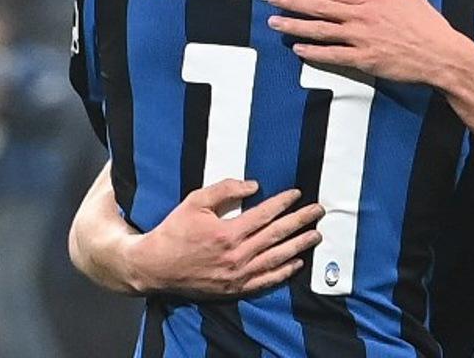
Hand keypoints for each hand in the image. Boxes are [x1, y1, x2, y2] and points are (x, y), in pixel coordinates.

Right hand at [125, 180, 323, 297]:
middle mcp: (236, 255)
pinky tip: (297, 263)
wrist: (155, 267)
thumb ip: (224, 190)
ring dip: (299, 246)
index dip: (283, 203)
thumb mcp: (194, 202)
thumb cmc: (174, 231)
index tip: (297, 194)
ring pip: (276, 258)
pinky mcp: (234, 288)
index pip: (265, 214)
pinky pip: (265, 280)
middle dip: (300, 221)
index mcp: (228, 232)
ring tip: (316, 235)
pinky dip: (283, 272)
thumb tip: (253, 185)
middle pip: (276, 235)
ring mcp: (237, 274)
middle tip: (318, 212)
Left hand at [266, 0, 469, 83]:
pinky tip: (298, 50)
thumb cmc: (427, 23)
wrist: (440, 53)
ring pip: (321, 30)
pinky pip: (333, 55)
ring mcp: (361, 38)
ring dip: (295, 26)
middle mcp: (362, 15)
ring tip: (274, 23)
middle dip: (292, 2)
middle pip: (320, 7)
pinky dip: (314, 53)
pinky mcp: (364, 60)